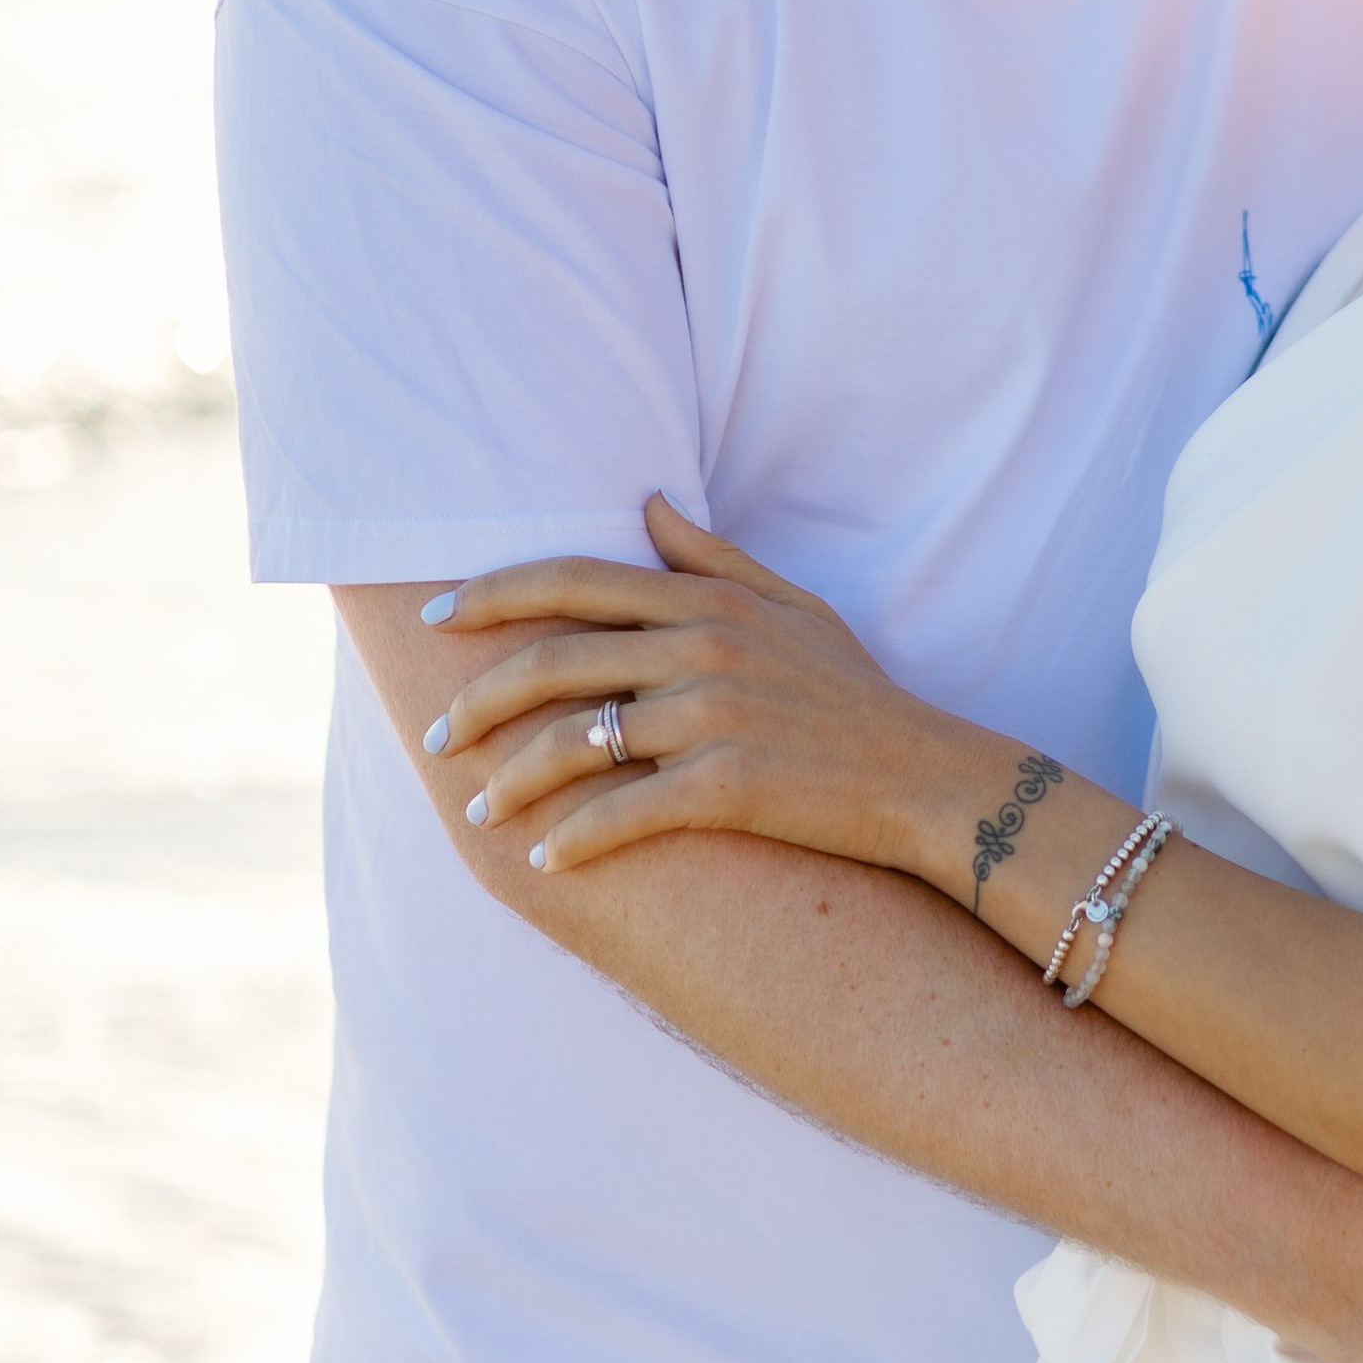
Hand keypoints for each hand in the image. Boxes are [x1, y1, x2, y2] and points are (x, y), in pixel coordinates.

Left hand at [423, 498, 968, 874]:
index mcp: (708, 600)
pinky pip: (622, 813)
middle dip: (475, 702)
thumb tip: (648, 502)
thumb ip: (712, 557)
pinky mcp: (728, 785)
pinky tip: (544, 860)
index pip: (572, 580)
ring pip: (573, 741)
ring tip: (480, 811)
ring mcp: (715, 716)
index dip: (490, 593)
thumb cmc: (855, 696)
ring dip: (510, 782)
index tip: (436, 616)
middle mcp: (703, 647)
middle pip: (551, 661)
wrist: (925, 779)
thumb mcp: (794, 607)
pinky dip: (574, 840)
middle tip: (437, 738)